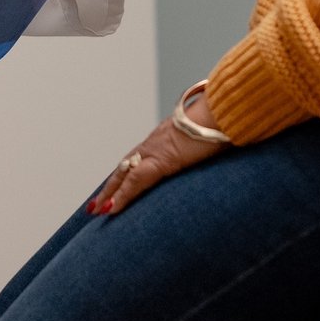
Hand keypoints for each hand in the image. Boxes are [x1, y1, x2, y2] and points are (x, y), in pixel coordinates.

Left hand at [87, 89, 225, 215]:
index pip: (139, 158)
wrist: (224, 110)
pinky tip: (112, 208)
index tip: (115, 187)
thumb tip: (214, 149)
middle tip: (95, 205)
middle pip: (125, 167)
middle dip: (111, 187)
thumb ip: (204, 144)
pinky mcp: (163, 159)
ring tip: (97, 210)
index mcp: (166, 138)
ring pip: (124, 174)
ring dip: (110, 193)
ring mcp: (156, 149)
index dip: (126, 173)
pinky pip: (136, 180)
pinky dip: (123, 195)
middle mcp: (156, 143)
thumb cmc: (221, 121)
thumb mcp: (210, 137)